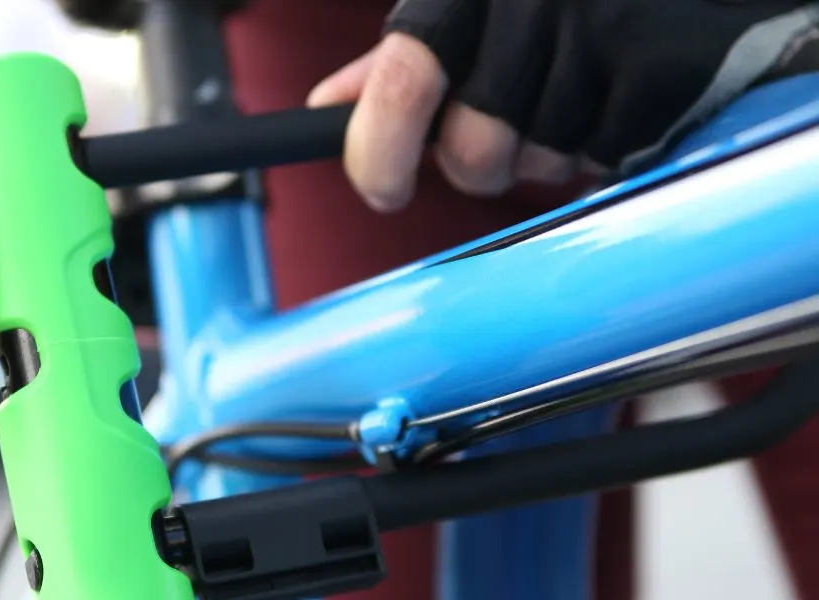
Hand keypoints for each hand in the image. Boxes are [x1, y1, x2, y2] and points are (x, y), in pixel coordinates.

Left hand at [308, 0, 818, 211]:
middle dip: (486, 164)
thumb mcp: (472, 15)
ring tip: (577, 101)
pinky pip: (607, 156)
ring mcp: (602, 27)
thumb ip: (401, 62)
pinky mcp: (663, 62)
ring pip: (542, 162)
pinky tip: (618, 104)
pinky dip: (609, 150)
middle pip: (473, 152)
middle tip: (511, 133)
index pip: (403, 81)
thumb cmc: (561, 4)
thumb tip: (326, 105)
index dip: (380, 152)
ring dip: (553, 156)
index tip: (382, 190)